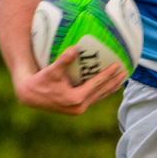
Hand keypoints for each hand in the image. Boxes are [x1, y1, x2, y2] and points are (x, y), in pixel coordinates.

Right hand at [12, 46, 126, 114]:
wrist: (30, 96)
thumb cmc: (40, 81)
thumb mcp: (52, 70)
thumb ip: (64, 60)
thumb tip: (75, 48)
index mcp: (75, 99)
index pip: (97, 84)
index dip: (108, 74)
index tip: (118, 65)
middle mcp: (79, 107)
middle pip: (102, 92)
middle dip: (114, 82)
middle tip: (126, 71)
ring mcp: (78, 109)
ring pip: (99, 97)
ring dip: (110, 88)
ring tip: (121, 79)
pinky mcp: (76, 108)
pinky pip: (93, 98)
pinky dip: (102, 91)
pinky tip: (107, 85)